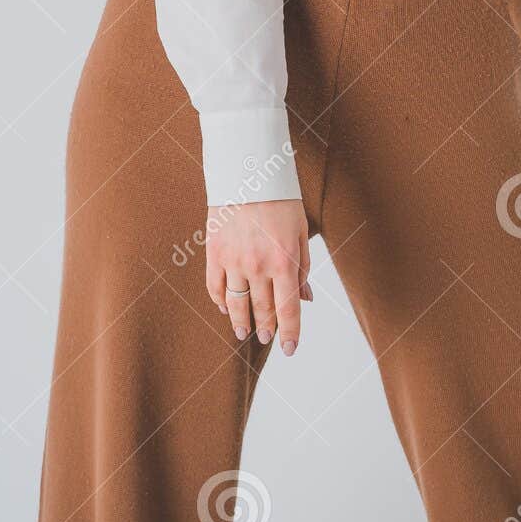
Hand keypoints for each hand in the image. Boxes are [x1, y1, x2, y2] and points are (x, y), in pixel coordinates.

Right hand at [206, 200, 310, 353]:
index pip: (288, 310)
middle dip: (266, 328)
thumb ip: (302, 268)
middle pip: (262, 310)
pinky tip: (224, 308)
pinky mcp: (214, 253)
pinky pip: (215, 287)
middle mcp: (258, 266)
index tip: (289, 349)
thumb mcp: (301, 232)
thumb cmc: (281, 201)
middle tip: (267, 338)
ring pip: (236, 305)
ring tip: (242, 332)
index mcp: (284, 261)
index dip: (289, 334)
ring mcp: (233, 261)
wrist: (248, 172)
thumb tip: (306, 299)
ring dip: (240, 322)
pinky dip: (219, 301)